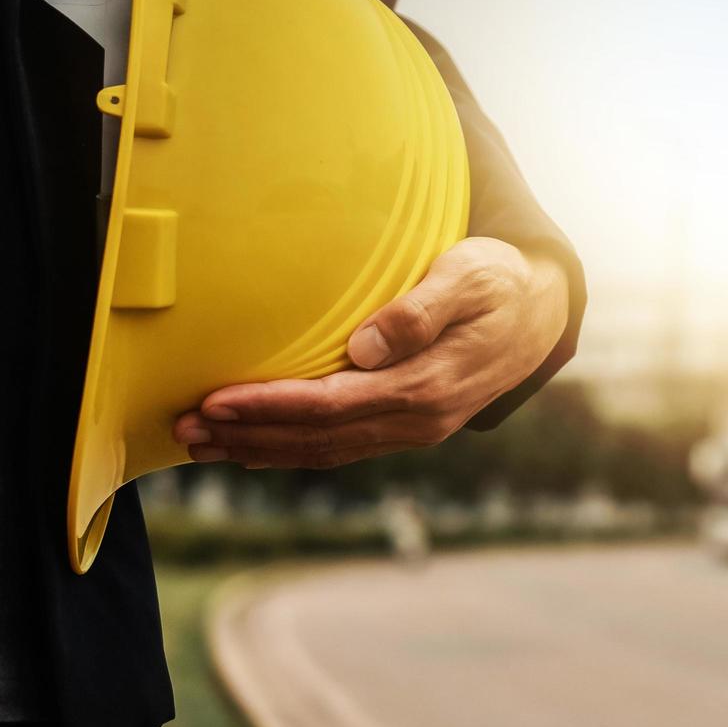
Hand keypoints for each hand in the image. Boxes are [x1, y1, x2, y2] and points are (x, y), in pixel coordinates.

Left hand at [172, 237, 568, 467]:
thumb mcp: (470, 277)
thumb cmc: (500, 281)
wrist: (543, 312)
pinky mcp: (410, 423)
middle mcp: (419, 419)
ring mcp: (415, 428)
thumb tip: (366, 346)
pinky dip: (293, 447)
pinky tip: (258, 445)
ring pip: (326, 449)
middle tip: (184, 429)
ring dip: (262, 447)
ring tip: (202, 443)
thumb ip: (420, 310)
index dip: (270, 406)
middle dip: (248, 435)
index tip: (216, 400)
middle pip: (318, 437)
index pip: (332, 404)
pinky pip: (342, 445)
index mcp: (428, 386)